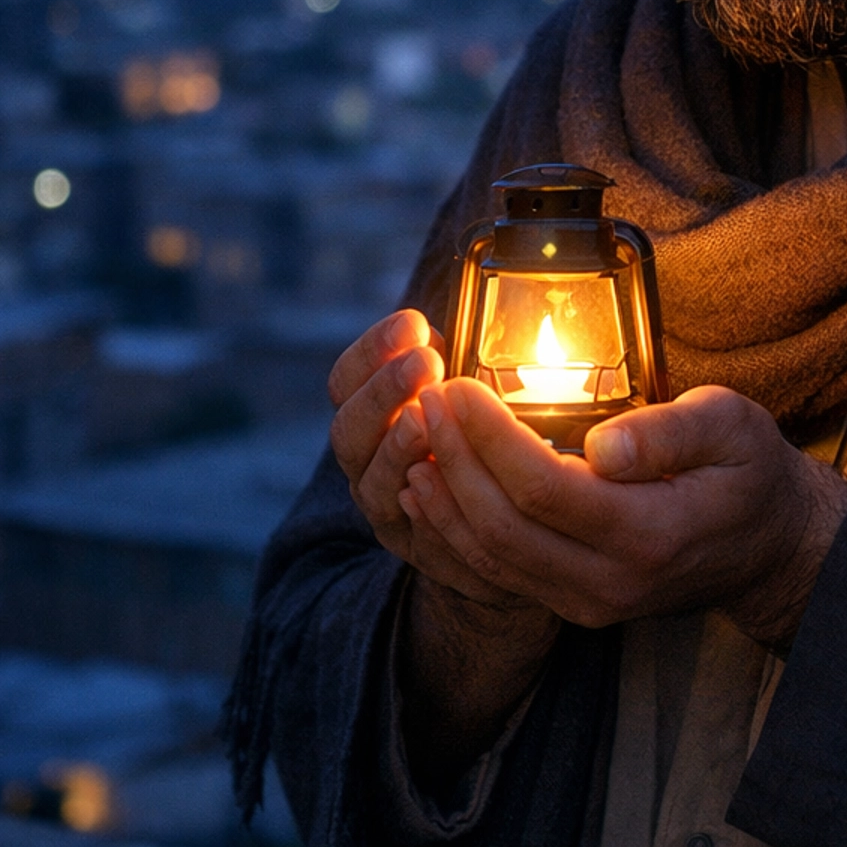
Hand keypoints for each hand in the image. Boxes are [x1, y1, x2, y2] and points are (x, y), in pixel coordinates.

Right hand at [328, 309, 533, 608]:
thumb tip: (487, 300)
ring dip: (397, 445)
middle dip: (384, 392)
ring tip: (425, 419)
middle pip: (348, 429)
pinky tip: (435, 481)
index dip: (372, 350)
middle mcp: (366, 460)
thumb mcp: (463, 388)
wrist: (499, 521)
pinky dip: (420, 505)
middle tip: (423, 363)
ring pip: (371, 479)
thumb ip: (457, 357)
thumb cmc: (478, 434)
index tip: (412, 323)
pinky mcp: (416, 546)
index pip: (347, 379)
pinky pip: (409, 530)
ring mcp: (387, 506)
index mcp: (370, 413)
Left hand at [396, 379, 846, 652]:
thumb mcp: (733, 427)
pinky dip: (455, 530)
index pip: (543, 488)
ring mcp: (591, 602)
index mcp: (651, 533)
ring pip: (492, 559)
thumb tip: (602, 445)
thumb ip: (669, 431)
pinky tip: (429, 487)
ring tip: (415, 438)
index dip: (489, 438)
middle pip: (502, 529)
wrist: (769, 550)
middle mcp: (613, 582)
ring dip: (444, 498)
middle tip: (426, 400)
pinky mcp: (575, 605)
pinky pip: (499, 574)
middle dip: (454, 461)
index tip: (458, 385)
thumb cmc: (749, 472)